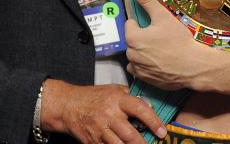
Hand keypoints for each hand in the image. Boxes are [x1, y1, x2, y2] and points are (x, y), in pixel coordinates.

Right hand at [41, 80, 165, 143]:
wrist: (68, 106)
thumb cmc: (92, 97)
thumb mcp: (113, 90)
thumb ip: (130, 98)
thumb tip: (149, 106)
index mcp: (117, 99)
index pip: (140, 109)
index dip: (153, 121)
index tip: (162, 131)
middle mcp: (109, 114)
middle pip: (130, 134)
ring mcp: (100, 130)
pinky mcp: (93, 141)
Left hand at [125, 0, 215, 90]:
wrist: (193, 66)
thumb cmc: (178, 41)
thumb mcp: (163, 16)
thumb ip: (146, 0)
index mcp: (133, 38)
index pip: (130, 24)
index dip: (142, 23)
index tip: (154, 25)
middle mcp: (131, 55)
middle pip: (133, 41)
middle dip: (143, 38)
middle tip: (161, 37)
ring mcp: (138, 69)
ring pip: (136, 56)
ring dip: (143, 53)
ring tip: (161, 50)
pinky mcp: (146, 80)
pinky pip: (141, 70)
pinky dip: (147, 66)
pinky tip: (160, 62)